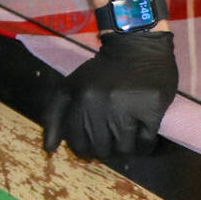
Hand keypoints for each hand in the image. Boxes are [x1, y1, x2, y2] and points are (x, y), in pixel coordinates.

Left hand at [41, 30, 176, 159]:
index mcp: (78, 98)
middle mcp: (99, 103)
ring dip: (125, 150)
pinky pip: (145, 142)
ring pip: (124, 149)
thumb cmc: (100, 72)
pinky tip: (141, 137)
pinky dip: (144, 145)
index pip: (76, 141)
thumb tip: (48, 149)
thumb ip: (53, 116)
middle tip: (110, 143)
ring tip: (126, 140)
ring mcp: (127, 107)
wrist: (136, 48)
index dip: (83, 150)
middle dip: (105, 151)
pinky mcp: (151, 109)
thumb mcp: (69, 87)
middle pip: (101, 149)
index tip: (90, 149)